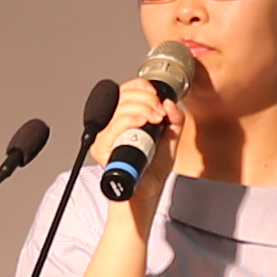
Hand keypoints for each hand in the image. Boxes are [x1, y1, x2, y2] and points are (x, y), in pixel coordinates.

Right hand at [90, 70, 185, 203]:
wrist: (148, 189)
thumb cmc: (154, 166)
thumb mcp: (171, 136)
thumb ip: (175, 118)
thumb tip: (170, 103)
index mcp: (125, 116)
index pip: (127, 90)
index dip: (143, 87)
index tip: (158, 97)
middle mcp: (112, 123)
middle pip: (124, 95)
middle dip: (147, 99)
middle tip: (160, 114)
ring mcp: (105, 135)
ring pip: (121, 109)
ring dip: (143, 109)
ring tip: (156, 120)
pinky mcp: (102, 148)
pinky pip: (114, 126)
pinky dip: (130, 120)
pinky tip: (143, 122)